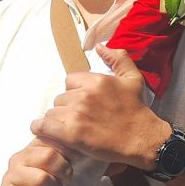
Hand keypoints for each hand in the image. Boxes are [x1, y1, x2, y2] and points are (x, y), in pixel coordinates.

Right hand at [0, 139, 72, 185]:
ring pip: (41, 179)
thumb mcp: (55, 171)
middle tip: (62, 184)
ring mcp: (9, 177)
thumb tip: (79, 146)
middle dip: (62, 173)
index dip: (68, 152)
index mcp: (31, 150)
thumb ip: (63, 157)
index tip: (73, 164)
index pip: (52, 140)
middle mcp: (17, 160)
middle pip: (48, 156)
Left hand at [30, 45, 168, 170]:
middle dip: (68, 107)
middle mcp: (84, 95)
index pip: (70, 80)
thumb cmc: (137, 110)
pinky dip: (42, 129)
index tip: (83, 102)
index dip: (75, 91)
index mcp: (96, 80)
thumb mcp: (133, 78)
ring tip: (69, 128)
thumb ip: (118, 58)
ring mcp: (76, 114)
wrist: (142, 139)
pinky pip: (44, 127)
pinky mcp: (72, 134)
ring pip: (52, 113)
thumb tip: (100, 46)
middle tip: (80, 117)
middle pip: (60, 98)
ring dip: (58, 120)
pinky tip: (48, 132)